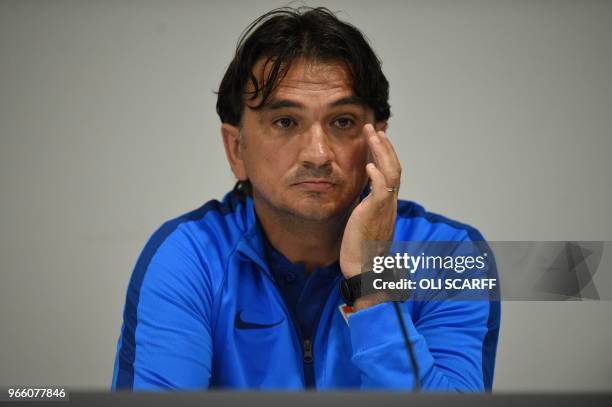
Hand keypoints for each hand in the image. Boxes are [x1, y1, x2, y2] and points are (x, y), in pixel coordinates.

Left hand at [339, 123, 401, 281]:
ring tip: (372, 135)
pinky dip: (376, 176)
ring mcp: (385, 208)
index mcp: (386, 205)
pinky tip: (368, 165)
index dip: (385, 154)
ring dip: (382, 153)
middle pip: (394, 168)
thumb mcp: (363, 223)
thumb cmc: (360, 250)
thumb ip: (364, 208)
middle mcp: (389, 204)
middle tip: (374, 129)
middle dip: (384, 146)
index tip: (376, 139)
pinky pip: (381, 191)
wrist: (364, 270)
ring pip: (391, 174)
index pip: (391, 173)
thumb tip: (360, 198)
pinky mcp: (375, 215)